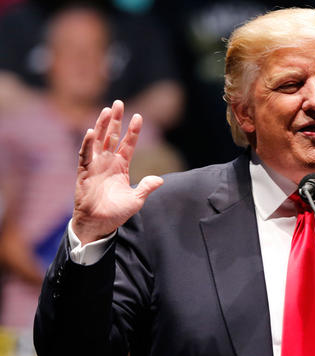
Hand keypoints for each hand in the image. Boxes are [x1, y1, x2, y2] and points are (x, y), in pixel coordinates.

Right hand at [72, 100, 163, 244]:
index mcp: (121, 166)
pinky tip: (92, 131)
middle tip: (119, 103)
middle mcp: (108, 162)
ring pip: (99, 141)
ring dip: (102, 125)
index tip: (139, 116)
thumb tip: (160, 180)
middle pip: (112, 136)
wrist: (98, 224)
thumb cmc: (116, 212)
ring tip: (107, 110)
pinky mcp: (84, 172)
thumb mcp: (136, 199)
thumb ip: (146, 187)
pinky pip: (85, 155)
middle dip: (116, 120)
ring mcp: (95, 166)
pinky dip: (88, 143)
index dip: (133, 131)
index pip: (128, 144)